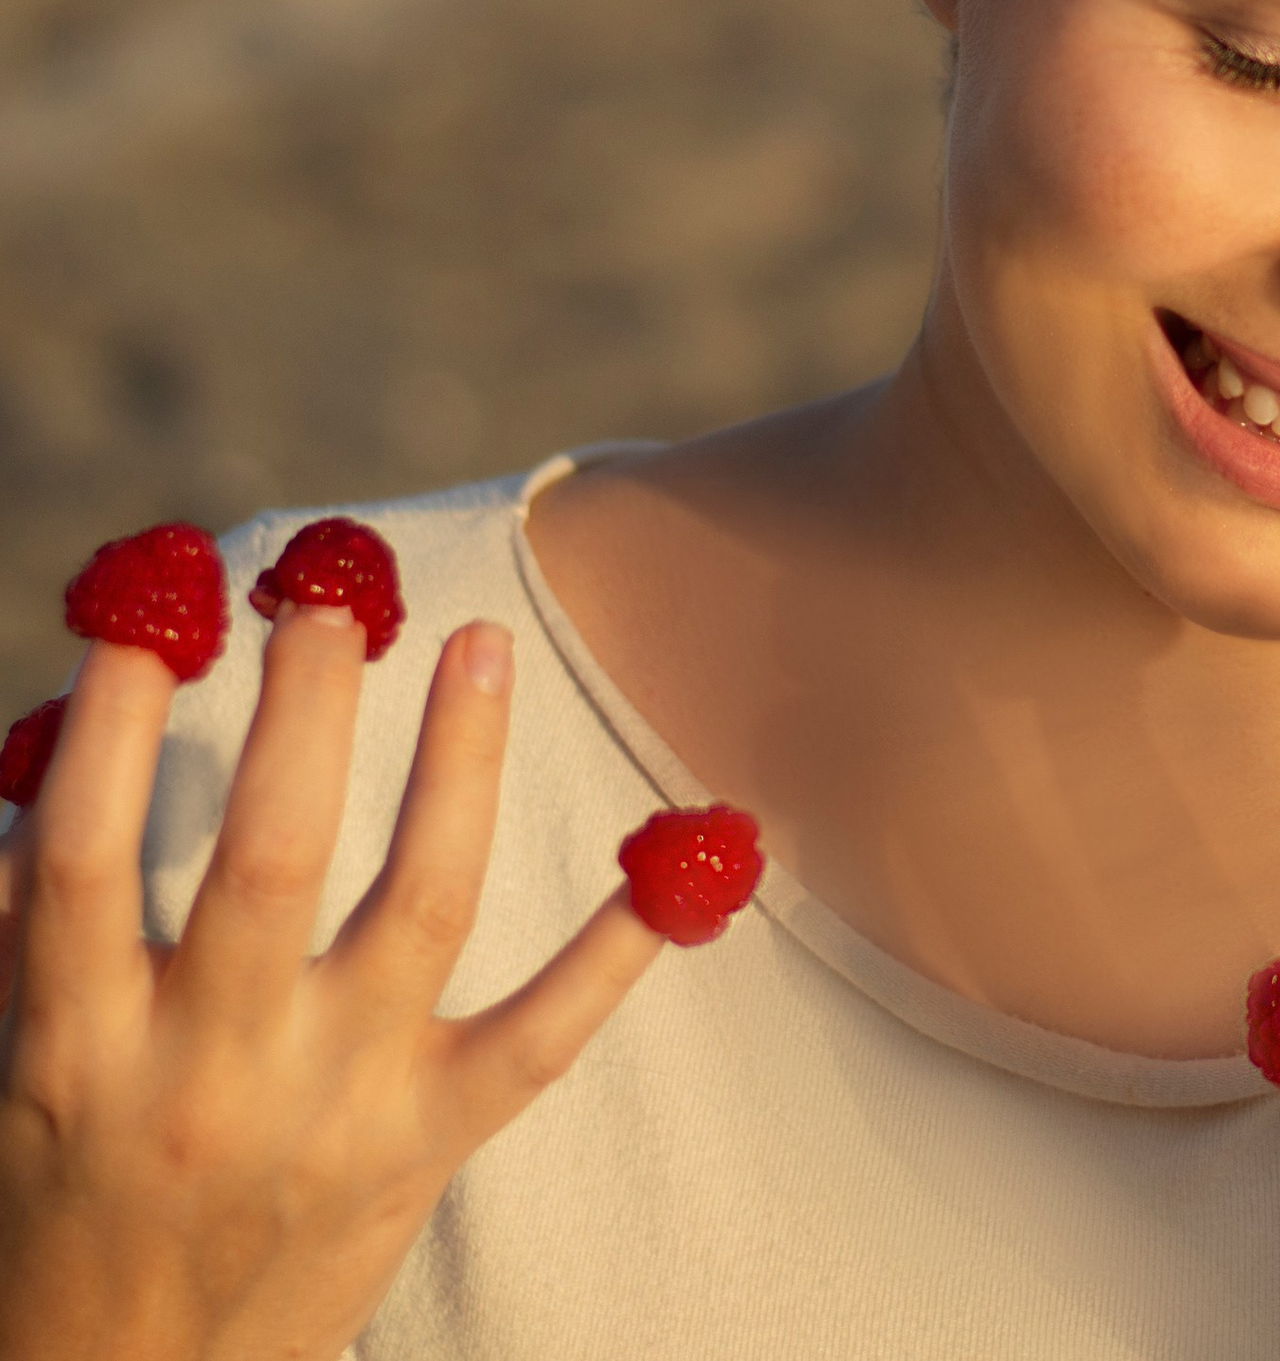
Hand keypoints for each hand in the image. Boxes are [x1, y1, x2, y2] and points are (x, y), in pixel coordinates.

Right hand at [0, 604, 663, 1360]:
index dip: (113, 729)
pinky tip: (698, 849)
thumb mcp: (14, 1068)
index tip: (152, 614)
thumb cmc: (62, 1193)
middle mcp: (209, 1073)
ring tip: (479, 638)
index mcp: (75, 1048)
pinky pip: (544, 1031)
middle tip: (328, 599)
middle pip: (268, 855)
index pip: (83, 857)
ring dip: (458, 761)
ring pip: (420, 904)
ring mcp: (336, 1108)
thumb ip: (37, 920)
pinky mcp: (430, 1143)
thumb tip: (66, 733)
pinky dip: (626, 942)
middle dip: (303, 713)